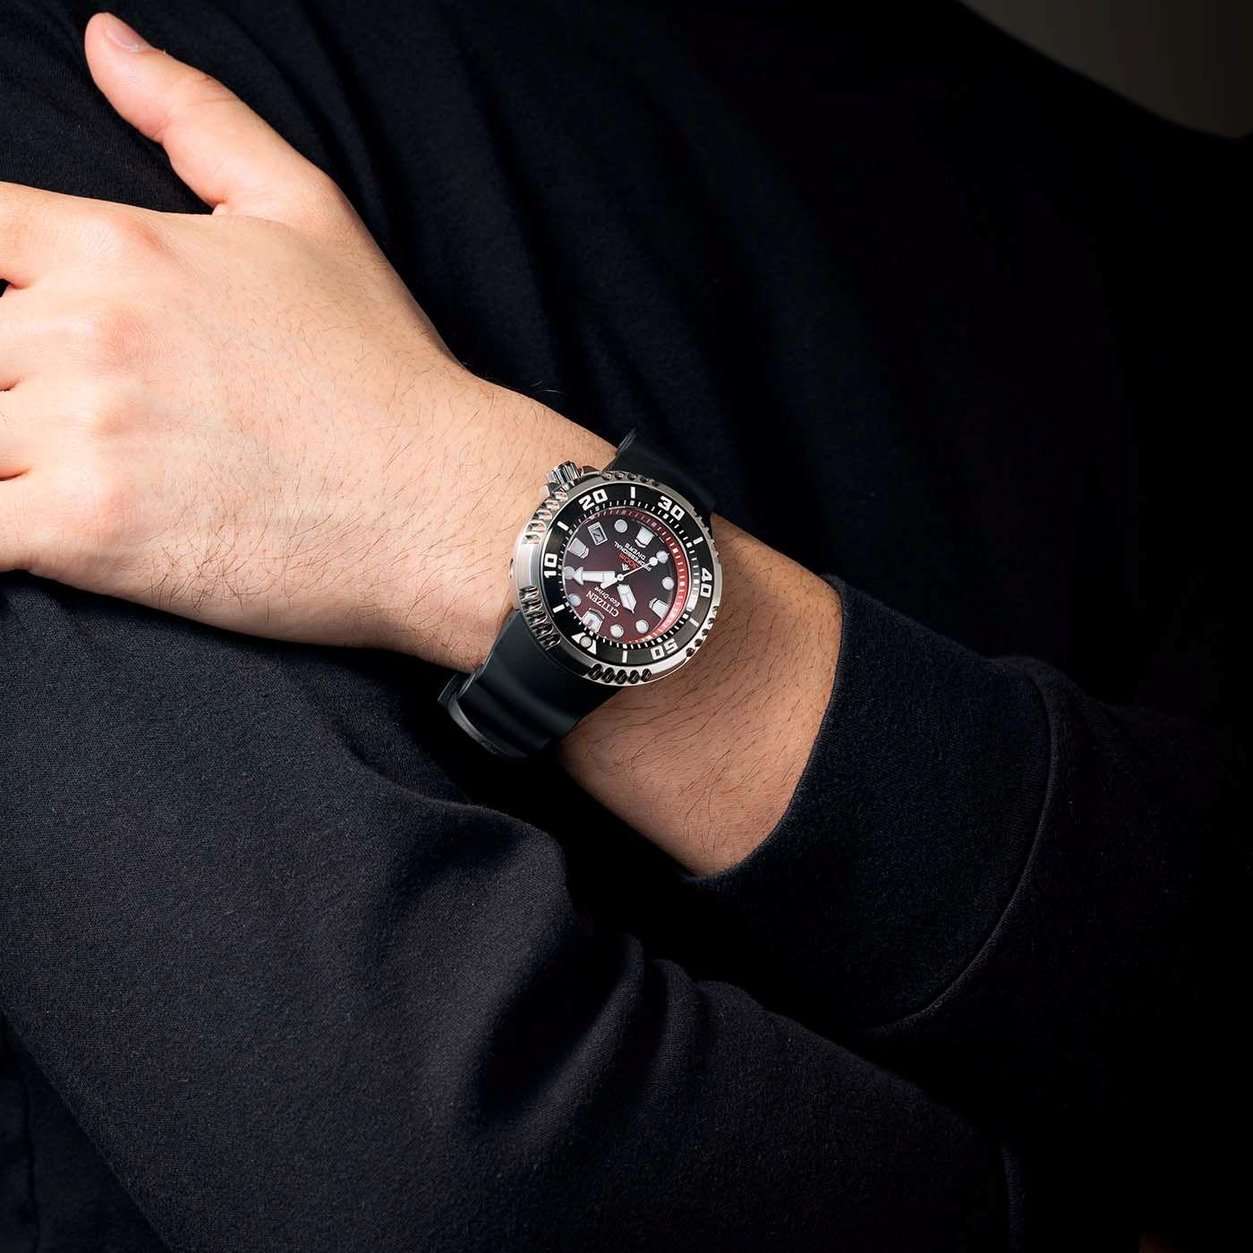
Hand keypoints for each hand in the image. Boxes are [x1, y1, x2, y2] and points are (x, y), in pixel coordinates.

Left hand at [0, 13, 609, 670]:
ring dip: (15, 459)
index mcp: (119, 245)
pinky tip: (50, 531)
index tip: (38, 331)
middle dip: (18, 382)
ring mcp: (81, 433)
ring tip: (93, 476)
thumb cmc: (384, 369)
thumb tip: (104, 41)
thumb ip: (197, 119)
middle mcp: (84, 328)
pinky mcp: (89, 532)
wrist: (442, 502)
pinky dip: (1, 534)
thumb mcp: (309, 214)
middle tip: (104, 420)